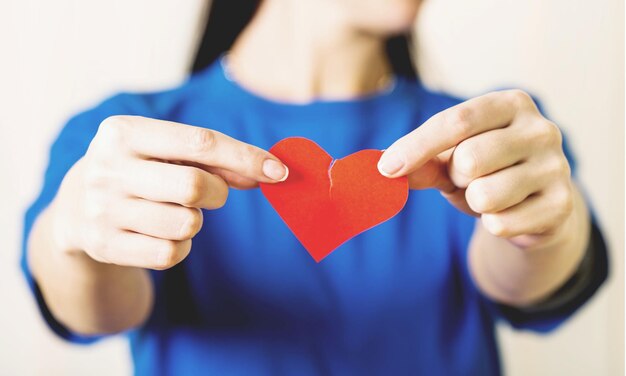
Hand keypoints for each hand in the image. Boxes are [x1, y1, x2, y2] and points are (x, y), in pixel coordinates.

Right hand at [52, 116, 287, 269]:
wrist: (76, 208)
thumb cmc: (139, 171)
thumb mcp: (165, 153)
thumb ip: (215, 159)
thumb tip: (270, 172)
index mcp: (123, 132)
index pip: (199, 142)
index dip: (246, 158)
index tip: (280, 171)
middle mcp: (107, 168)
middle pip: (195, 186)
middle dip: (217, 193)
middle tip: (211, 193)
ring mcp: (102, 210)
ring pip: (186, 224)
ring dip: (195, 221)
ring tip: (174, 211)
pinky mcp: (104, 246)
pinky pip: (172, 254)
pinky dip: (181, 246)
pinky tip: (161, 233)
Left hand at [378, 90, 573, 247]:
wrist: (535, 205)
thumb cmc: (487, 171)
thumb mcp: (450, 159)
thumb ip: (420, 160)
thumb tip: (383, 168)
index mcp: (510, 104)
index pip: (456, 121)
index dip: (416, 146)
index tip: (386, 168)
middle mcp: (541, 129)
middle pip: (469, 159)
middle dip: (457, 177)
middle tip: (470, 178)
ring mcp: (557, 166)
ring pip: (485, 195)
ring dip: (475, 202)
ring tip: (489, 195)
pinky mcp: (562, 204)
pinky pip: (501, 224)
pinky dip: (493, 224)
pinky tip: (509, 213)